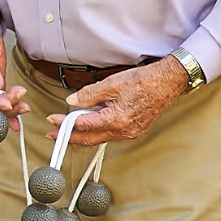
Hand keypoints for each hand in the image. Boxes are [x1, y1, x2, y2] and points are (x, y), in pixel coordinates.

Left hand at [50, 56, 190, 143]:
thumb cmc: (143, 82)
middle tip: (53, 134)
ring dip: (83, 135)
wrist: (167, 83)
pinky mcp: (134, 130)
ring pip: (100, 138)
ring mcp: (130, 133)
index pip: (83, 125)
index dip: (65, 123)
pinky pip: (110, 135)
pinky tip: (89, 126)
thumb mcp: (111, 84)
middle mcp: (123, 131)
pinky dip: (97, 132)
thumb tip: (72, 102)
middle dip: (69, 137)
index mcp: (116, 120)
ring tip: (67, 130)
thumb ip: (89, 95)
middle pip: (90, 138)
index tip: (52, 120)